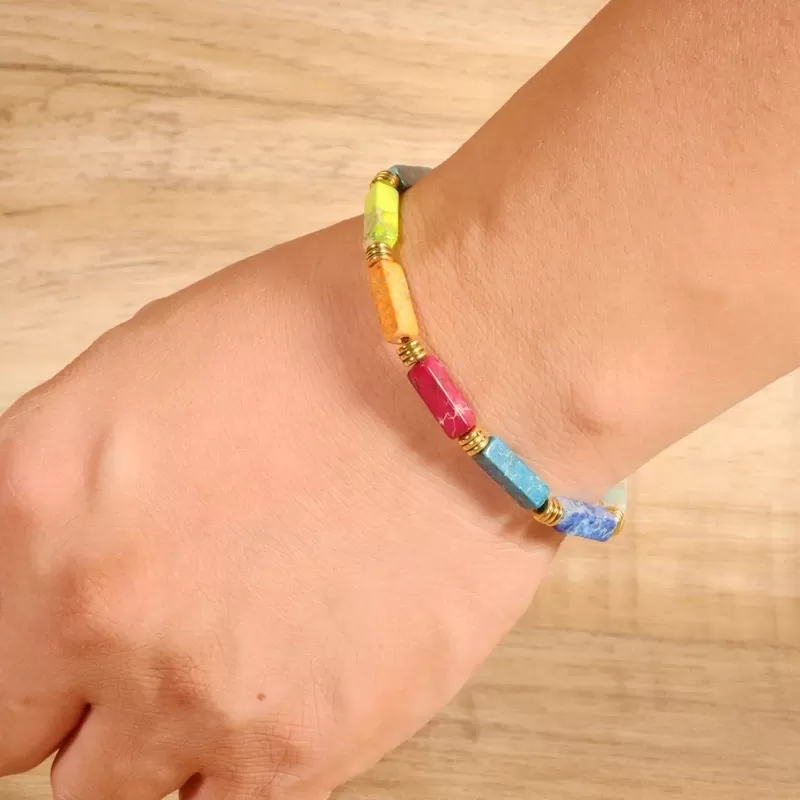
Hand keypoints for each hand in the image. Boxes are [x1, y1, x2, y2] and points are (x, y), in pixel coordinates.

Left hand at [0, 216, 560, 798]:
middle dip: (84, 703)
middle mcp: (100, 609)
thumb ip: (84, 498)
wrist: (473, 367)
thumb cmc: (334, 341)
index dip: (31, 653)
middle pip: (38, 738)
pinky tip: (284, 695)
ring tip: (227, 675)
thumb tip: (71, 562)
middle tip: (147, 660)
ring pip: (124, 795)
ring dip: (161, 748)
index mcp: (41, 500)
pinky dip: (242, 766)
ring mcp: (199, 692)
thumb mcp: (156, 379)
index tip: (63, 657)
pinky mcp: (309, 742)